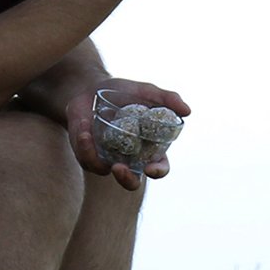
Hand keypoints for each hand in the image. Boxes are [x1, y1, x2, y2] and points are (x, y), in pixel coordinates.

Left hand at [66, 77, 186, 190]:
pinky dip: (83, 145)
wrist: (90, 87)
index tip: (151, 168)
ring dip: (94, 155)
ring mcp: (107, 158)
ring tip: (87, 134)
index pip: (159, 167)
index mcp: (148, 148)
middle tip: (119, 168)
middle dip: (127, 180)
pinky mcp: (88, 154)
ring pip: (103, 170)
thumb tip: (187, 111)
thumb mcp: (146, 91)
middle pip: (132, 181)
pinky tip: (83, 130)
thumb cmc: (123, 91)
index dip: (158, 171)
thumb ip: (167, 99)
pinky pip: (86, 158)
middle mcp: (129, 158)